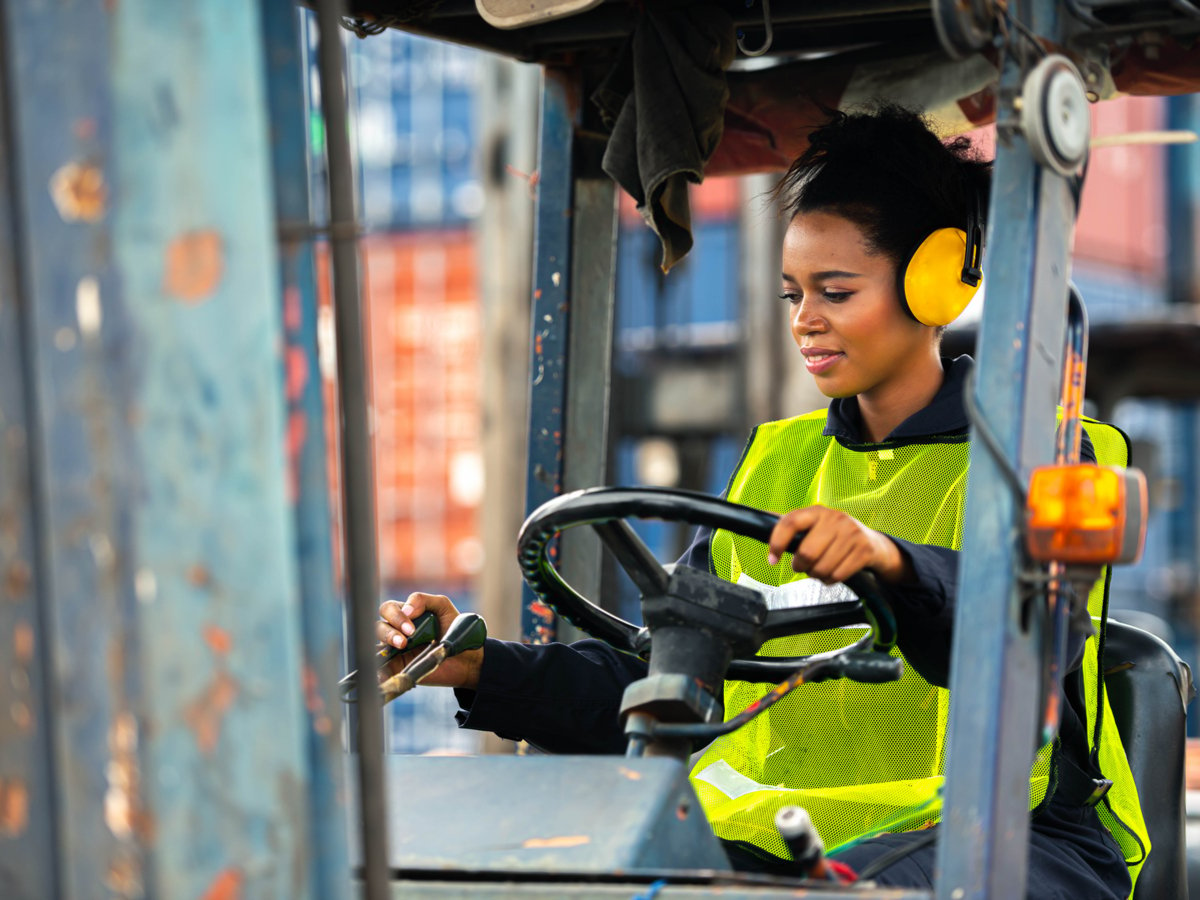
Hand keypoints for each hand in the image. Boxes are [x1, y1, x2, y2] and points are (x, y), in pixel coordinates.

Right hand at [376, 592, 483, 689]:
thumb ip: (423, 600)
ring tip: (402, 647)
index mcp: (405, 615)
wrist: (467, 657)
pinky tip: (381, 672)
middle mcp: (397, 632)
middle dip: (389, 632)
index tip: (411, 627)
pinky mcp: (399, 669)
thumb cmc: (454, 629)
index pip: (388, 610)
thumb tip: (405, 608)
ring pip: (376, 647)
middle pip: (379, 627)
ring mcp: (396, 651)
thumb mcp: (442, 607)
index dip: (396, 616)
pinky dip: (378, 671)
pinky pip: (382, 670)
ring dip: (385, 646)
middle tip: (405, 641)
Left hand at [766, 505, 910, 584]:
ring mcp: (851, 534)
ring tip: (820, 569)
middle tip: (803, 567)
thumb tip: (761, 519)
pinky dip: (830, 581)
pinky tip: (833, 572)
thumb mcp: (815, 524)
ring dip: (817, 575)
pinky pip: (837, 576)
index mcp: (817, 511)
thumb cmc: (836, 535)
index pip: (790, 523)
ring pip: (821, 568)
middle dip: (801, 567)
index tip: (772, 559)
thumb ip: (791, 525)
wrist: (874, 543)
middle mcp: (834, 519)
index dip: (777, 543)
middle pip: (806, 553)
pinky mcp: (864, 550)